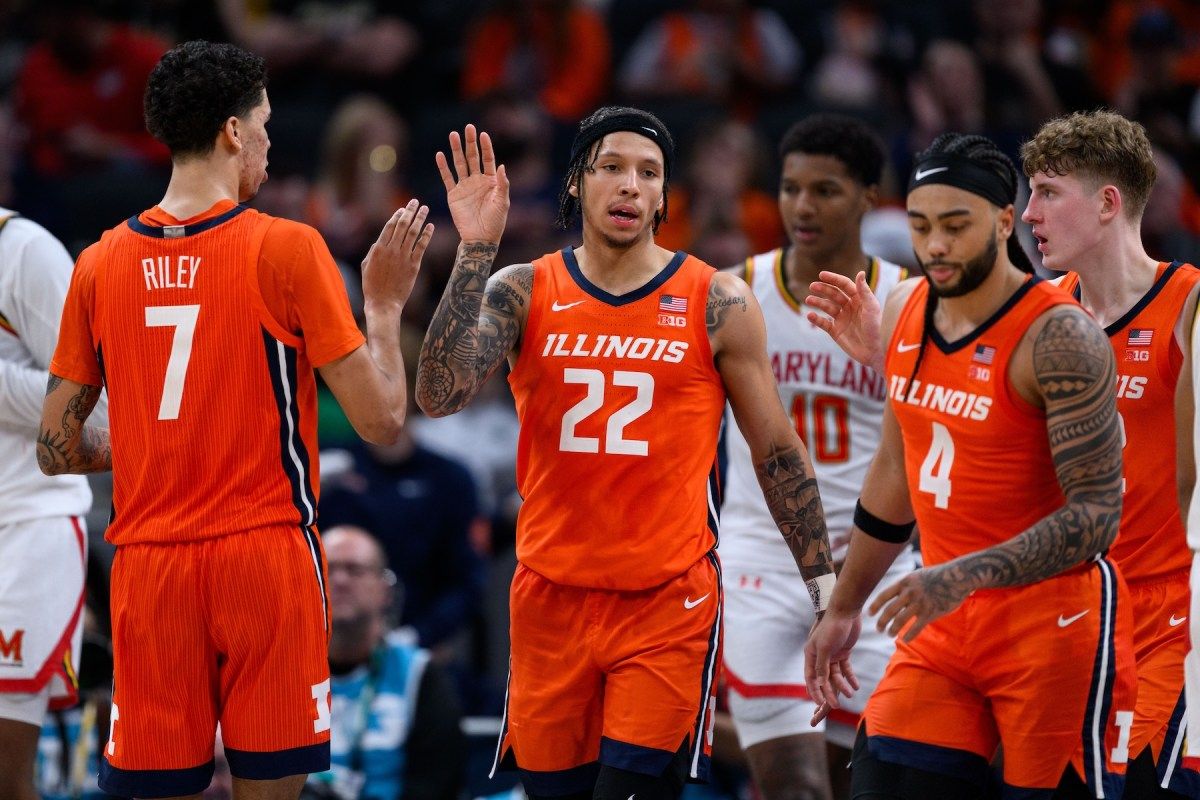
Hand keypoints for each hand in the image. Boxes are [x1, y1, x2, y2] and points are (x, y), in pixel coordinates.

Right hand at [360, 200, 432, 308]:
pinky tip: (431, 226)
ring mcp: (403, 257)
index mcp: (378, 248)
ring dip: (420, 218)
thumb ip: (373, 251)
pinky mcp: (414, 265)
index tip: (403, 208)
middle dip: (410, 211)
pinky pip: (422, 246)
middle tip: (415, 202)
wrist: (383, 303)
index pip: (389, 226)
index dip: (397, 215)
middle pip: (403, 225)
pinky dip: (427, 235)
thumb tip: (380, 241)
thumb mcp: (366, 265)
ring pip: (414, 232)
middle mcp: (391, 250)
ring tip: (425, 209)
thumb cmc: (372, 286)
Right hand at [435, 124, 509, 244]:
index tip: (483, 134)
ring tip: (453, 135)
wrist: (480, 238)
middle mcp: (477, 181)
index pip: (488, 159)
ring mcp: (464, 187)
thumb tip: (501, 166)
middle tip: (468, 127)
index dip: (486, 147)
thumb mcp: (502, 202)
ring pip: (459, 164)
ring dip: (456, 150)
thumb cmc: (495, 222)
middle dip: (470, 143)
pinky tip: (440, 155)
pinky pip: (447, 178)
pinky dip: (443, 167)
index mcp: (490, 181)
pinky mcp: (454, 195)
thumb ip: (502, 184)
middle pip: (472, 157)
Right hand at [803, 610, 860, 724]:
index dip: (814, 691)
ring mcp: (832, 655)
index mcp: (811, 654)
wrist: (847, 611)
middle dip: (829, 693)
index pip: (811, 677)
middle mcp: (820, 656)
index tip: (820, 704)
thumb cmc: (832, 626)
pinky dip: (850, 677)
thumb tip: (819, 683)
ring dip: (842, 685)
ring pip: (836, 675)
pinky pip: (846, 669)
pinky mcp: (843, 652)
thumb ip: (822, 665)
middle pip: (823, 679)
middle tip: (836, 705)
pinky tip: (855, 686)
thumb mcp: (825, 647)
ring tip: (851, 693)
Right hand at [805, 270, 883, 371]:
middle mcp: (850, 307)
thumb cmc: (878, 328)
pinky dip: (816, 319)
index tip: (821, 275)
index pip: (844, 285)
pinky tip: (810, 315)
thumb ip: (864, 291)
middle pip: (834, 294)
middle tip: (812, 286)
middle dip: (823, 289)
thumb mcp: (871, 308)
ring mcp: (842, 319)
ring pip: (827, 307)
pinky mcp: (836, 332)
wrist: (877, 351)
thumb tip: (860, 272)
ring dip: (817, 302)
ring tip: (808, 300)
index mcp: (859, 299)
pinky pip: (823, 323)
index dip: (833, 279)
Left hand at [869, 566, 966, 642]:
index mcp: (904, 583)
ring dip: (892, 629)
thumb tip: (893, 594)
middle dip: (881, 622)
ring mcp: (920, 603)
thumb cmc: (936, 576)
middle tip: (879, 629)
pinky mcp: (931, 613)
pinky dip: (909, 636)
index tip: (870, 614)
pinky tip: (905, 640)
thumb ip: (905, 585)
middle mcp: (909, 593)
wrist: (957, 577)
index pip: (884, 596)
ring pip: (900, 621)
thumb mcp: (916, 576)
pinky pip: (916, 628)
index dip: (875, 606)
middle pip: (889, 610)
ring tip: (889, 634)